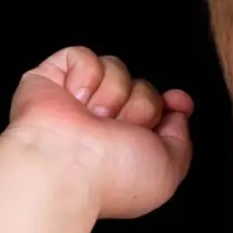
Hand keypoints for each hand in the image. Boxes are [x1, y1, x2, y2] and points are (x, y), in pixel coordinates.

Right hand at [3, 45, 193, 218]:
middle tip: (120, 128)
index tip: (177, 103)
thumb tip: (178, 111)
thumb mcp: (169, 168)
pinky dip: (85, 75)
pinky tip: (76, 100)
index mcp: (130, 145)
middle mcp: (105, 124)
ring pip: (115, 68)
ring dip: (112, 94)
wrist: (69, 166)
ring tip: (95, 119)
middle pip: (143, 86)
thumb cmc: (113, 176)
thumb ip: (180, 139)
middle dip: (141, 106)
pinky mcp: (51, 80)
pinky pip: (82, 56)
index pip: (159, 109)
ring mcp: (78, 102)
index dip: (172, 102)